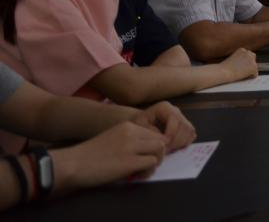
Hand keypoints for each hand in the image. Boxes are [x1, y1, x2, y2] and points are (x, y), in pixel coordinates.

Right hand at [51, 121, 165, 191]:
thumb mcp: (113, 138)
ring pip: (160, 150)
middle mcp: (132, 133)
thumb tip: (147, 150)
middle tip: (146, 165)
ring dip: (156, 162)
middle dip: (158, 154)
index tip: (146, 156)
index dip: (154, 146)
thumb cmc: (90, 155)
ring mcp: (131, 146)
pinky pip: (152, 163)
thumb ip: (130, 140)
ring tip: (142, 171)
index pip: (154, 133)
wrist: (73, 163)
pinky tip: (136, 176)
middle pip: (161, 140)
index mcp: (128, 126)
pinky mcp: (130, 161)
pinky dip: (148, 171)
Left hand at [132, 102, 196, 150]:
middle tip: (166, 151)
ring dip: (181, 143)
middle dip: (176, 140)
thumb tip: (165, 141)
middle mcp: (175, 110)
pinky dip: (185, 143)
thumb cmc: (137, 127)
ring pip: (190, 130)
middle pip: (185, 125)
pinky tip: (174, 148)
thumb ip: (152, 134)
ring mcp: (182, 118)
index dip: (171, 133)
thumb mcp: (140, 128)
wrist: (137, 126)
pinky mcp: (184, 126)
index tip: (162, 145)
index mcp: (164, 107)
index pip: (175, 120)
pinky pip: (191, 134)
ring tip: (169, 150)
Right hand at [221, 47, 257, 81]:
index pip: (247, 55)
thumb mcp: (232, 60)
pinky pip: (255, 74)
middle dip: (249, 63)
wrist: (222, 72)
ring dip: (250, 70)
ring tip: (241, 74)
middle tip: (242, 71)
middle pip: (253, 58)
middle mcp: (248, 53)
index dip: (243, 62)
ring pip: (254, 66)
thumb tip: (245, 66)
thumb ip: (239, 60)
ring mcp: (251, 60)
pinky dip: (250, 77)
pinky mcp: (254, 67)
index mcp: (242, 50)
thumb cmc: (223, 69)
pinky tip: (242, 77)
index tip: (238, 66)